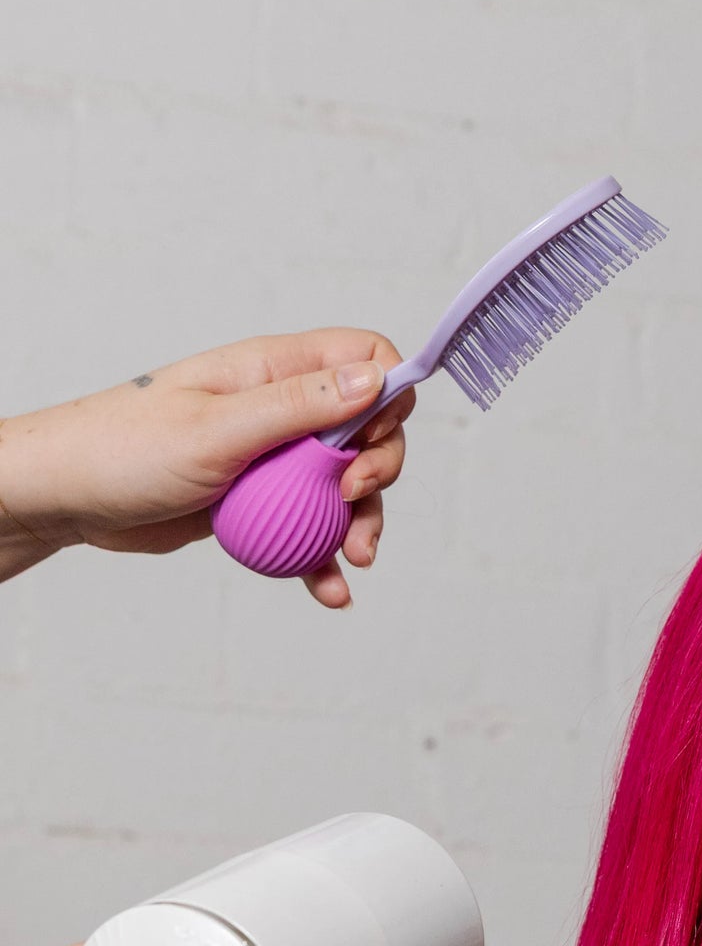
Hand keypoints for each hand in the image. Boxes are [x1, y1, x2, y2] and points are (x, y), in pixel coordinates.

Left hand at [0, 330, 414, 607]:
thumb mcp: (218, 429)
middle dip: (377, 471)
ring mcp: (271, 457)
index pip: (362, 358)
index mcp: (272, 370)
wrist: (68, 499)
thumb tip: (374, 379)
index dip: (388, 394)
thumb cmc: (125, 449)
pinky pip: (309, 527)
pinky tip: (330, 587)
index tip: (370, 441)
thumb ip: (298, 406)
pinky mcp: (258, 501)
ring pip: (344, 485)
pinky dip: (324, 557)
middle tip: (351, 502)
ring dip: (360, 523)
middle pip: (368, 429)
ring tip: (352, 560)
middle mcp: (279, 408)